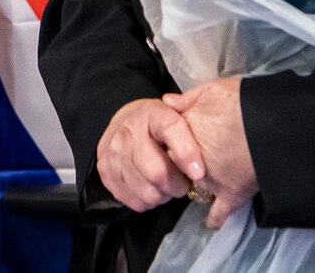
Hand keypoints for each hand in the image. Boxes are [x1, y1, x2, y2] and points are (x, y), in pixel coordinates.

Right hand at [96, 97, 205, 211]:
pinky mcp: (106, 172)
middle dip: (177, 185)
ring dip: (163, 196)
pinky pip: (134, 201)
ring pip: (147, 192)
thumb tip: (208, 122)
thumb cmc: (155, 125)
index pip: (170, 129)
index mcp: (151, 114)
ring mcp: (113, 153)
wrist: (122, 124)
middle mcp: (128, 131)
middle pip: (157, 172)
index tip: (199, 173)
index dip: (186, 153)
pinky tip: (151, 188)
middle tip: (183, 185)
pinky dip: (147, 201)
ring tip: (166, 186)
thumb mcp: (176, 113)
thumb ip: (193, 116)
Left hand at [165, 78, 257, 228]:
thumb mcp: (212, 90)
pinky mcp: (231, 194)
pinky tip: (212, 221)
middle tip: (195, 159)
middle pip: (177, 166)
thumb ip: (187, 98)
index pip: (167, 141)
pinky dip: (215, 217)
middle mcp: (191, 159)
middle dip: (181, 165)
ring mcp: (210, 180)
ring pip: (194, 187)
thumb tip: (167, 102)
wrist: (272, 123)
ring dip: (198, 185)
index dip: (172, 142)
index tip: (177, 143)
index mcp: (184, 132)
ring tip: (208, 180)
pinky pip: (218, 212)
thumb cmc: (243, 103)